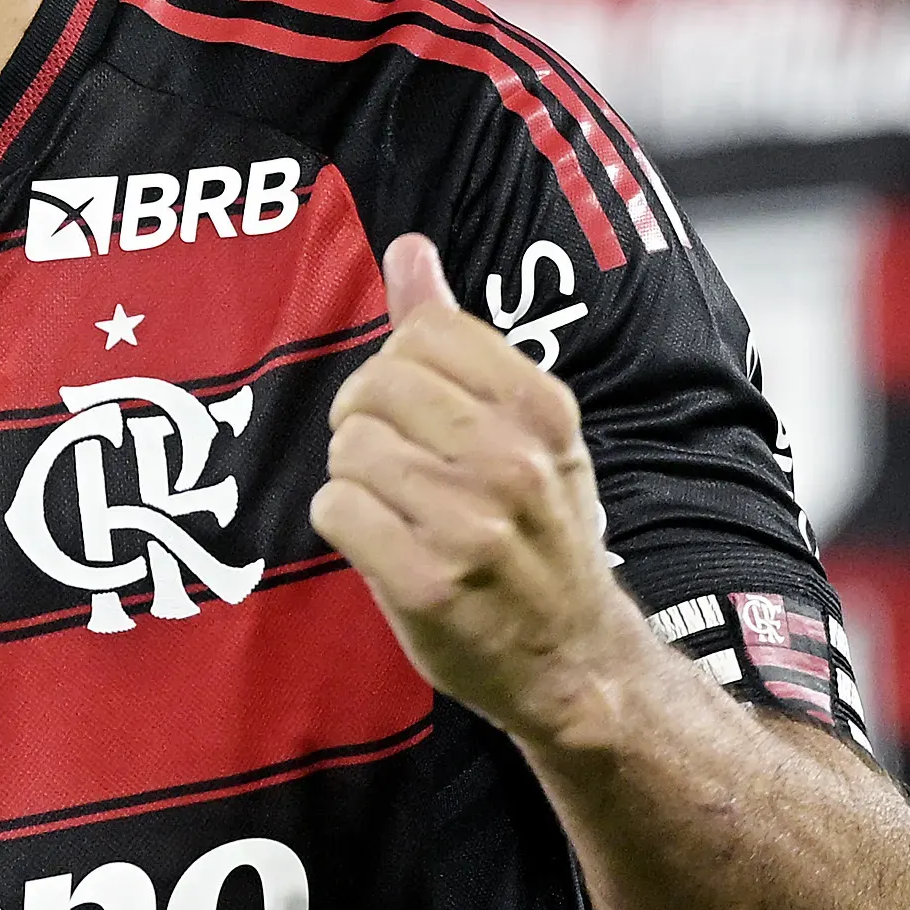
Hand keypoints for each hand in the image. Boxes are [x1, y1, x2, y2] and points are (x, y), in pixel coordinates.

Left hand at [313, 233, 647, 745]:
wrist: (574, 660)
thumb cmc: (541, 533)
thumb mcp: (526, 429)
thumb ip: (456, 338)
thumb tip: (410, 249)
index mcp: (541, 409)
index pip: (424, 333)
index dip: (398, 369)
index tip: (414, 410)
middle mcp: (512, 461)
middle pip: (376, 386)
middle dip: (364, 421)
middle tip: (391, 462)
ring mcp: (470, 525)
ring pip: (350, 450)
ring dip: (355, 478)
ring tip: (395, 508)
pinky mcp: (426, 583)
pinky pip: (335, 511)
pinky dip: (342, 523)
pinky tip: (379, 542)